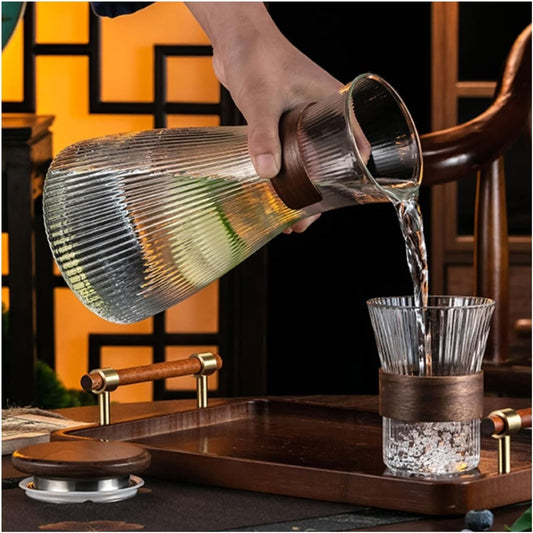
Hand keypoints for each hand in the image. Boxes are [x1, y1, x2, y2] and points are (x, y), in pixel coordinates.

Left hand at [185, 2, 369, 231]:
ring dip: (300, 187)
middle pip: (330, 161)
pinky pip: (290, 152)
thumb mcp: (261, 99)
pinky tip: (273, 191)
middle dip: (319, 193)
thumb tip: (267, 172)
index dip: (351, 178)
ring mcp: (302, 118)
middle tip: (304, 220)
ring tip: (289, 216)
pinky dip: (285, 173)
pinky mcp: (283, 120)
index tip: (336, 203)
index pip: (355, 146)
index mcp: (333, 105)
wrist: (234, 35)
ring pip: (309, 160)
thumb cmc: (256, 55)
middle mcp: (323, 114)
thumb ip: (263, 135)